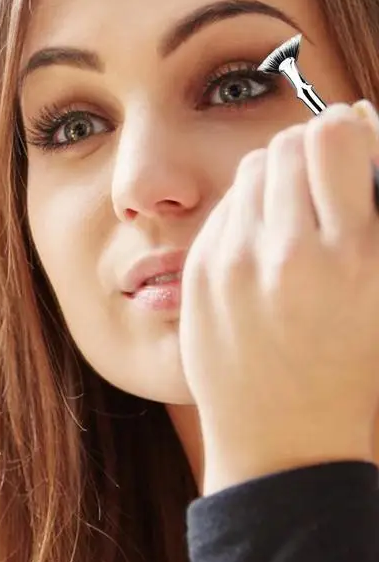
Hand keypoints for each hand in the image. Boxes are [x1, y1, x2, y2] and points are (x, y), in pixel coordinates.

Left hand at [179, 101, 378, 494]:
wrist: (281, 436)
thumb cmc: (348, 365)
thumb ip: (372, 212)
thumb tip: (355, 126)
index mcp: (353, 257)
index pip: (334, 138)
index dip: (346, 126)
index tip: (352, 136)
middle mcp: (288, 253)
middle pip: (287, 144)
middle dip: (309, 149)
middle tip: (322, 178)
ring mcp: (234, 262)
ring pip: (251, 170)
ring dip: (276, 177)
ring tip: (291, 213)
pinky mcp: (199, 272)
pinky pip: (224, 207)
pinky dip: (246, 210)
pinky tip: (261, 243)